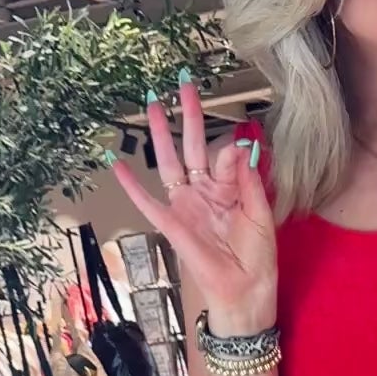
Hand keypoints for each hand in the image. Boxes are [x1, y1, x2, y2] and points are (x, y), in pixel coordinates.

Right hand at [107, 81, 276, 332]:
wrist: (246, 291)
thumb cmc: (257, 258)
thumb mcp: (260, 214)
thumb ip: (247, 180)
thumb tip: (238, 145)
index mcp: (228, 191)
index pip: (224, 157)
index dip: (229, 146)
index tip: (238, 140)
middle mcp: (204, 193)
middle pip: (193, 146)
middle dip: (188, 116)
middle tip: (183, 84)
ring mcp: (186, 206)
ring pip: (170, 163)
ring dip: (161, 134)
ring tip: (153, 104)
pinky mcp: (172, 224)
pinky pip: (148, 202)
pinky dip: (131, 185)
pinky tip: (116, 164)